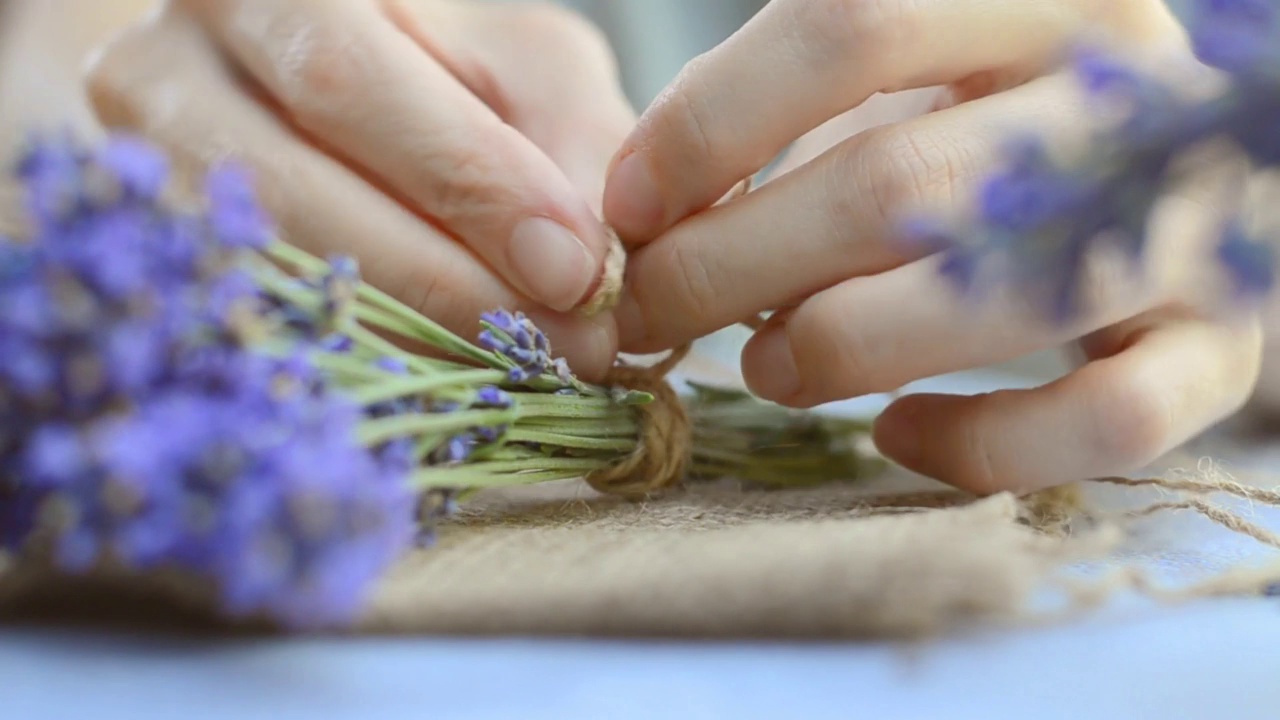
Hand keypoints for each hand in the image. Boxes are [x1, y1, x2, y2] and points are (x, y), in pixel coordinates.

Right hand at [87, 0, 635, 378]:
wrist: (300, 90)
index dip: (467, 186)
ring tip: (526, 372)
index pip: (349, 83)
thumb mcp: (518, 63)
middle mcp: (168, 68)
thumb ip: (568, 135)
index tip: (576, 271)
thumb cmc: (436, 70)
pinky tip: (452, 382)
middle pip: (292, 189)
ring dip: (412, 340)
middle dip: (446, 284)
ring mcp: (141, 175)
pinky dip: (368, 365)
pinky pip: (265, 334)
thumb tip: (599, 266)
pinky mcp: (165, 265)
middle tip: (564, 345)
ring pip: (271, 279)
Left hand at [603, 0, 1263, 492]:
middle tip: (654, 309)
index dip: (709, 125)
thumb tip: (642, 210)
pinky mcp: (1219, 351)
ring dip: (835, 351)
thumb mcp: (901, 69)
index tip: (625, 207)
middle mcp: (1126, 99)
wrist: (1172, 170)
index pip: (849, 25)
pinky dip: (980, 445)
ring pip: (989, 304)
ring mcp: (1188, 228)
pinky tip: (896, 435)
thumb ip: (786, 111)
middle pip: (894, 185)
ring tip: (762, 364)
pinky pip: (1103, 421)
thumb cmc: (989, 118)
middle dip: (732, 265)